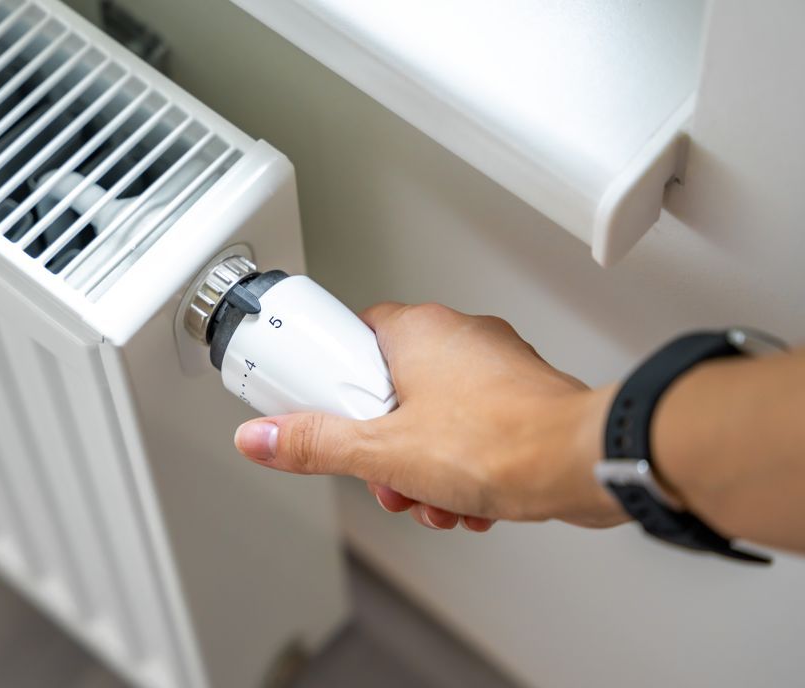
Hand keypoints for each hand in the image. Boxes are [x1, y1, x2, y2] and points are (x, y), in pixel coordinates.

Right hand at [234, 303, 627, 531]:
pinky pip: (469, 432)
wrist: (586, 463)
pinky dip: (460, 470)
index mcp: (417, 331)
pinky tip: (467, 504)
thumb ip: (318, 444)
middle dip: (384, 451)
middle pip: (388, 392)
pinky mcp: (518, 398)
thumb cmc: (505, 442)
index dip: (331, 387)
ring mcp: (492, 367)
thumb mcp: (385, 453)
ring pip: (430, 419)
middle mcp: (457, 338)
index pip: (349, 340)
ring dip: (422, 470)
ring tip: (433, 501)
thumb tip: (262, 437)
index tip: (323, 417)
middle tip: (388, 476)